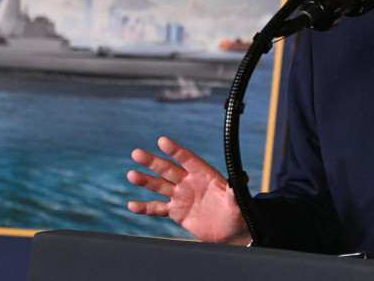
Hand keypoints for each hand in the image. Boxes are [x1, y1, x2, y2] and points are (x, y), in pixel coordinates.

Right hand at [127, 136, 251, 244]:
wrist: (231, 232)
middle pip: (168, 169)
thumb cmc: (238, 213)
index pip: (188, 159)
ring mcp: (181, 196)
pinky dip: (145, 207)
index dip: (176, 150)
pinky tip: (132, 205)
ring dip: (145, 181)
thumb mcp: (238, 203)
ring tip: (131, 174)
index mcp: (204, 175)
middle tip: (136, 153)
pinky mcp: (176, 212)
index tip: (162, 141)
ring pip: (159, 186)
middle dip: (152, 162)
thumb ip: (235, 192)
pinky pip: (158, 208)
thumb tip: (242, 178)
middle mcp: (190, 182)